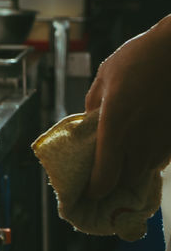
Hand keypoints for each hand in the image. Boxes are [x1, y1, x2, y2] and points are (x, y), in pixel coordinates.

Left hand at [84, 16, 170, 197]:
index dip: (95, 190)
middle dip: (112, 181)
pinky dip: (148, 157)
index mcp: (115, 128)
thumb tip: (89, 122)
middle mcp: (139, 142)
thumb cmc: (139, 59)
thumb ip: (93, 104)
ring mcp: (162, 143)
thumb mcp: (105, 77)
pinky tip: (141, 141)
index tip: (88, 191)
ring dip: (131, 168)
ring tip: (120, 155)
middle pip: (124, 180)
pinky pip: (160, 159)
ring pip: (144, 171)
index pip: (104, 177)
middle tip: (101, 172)